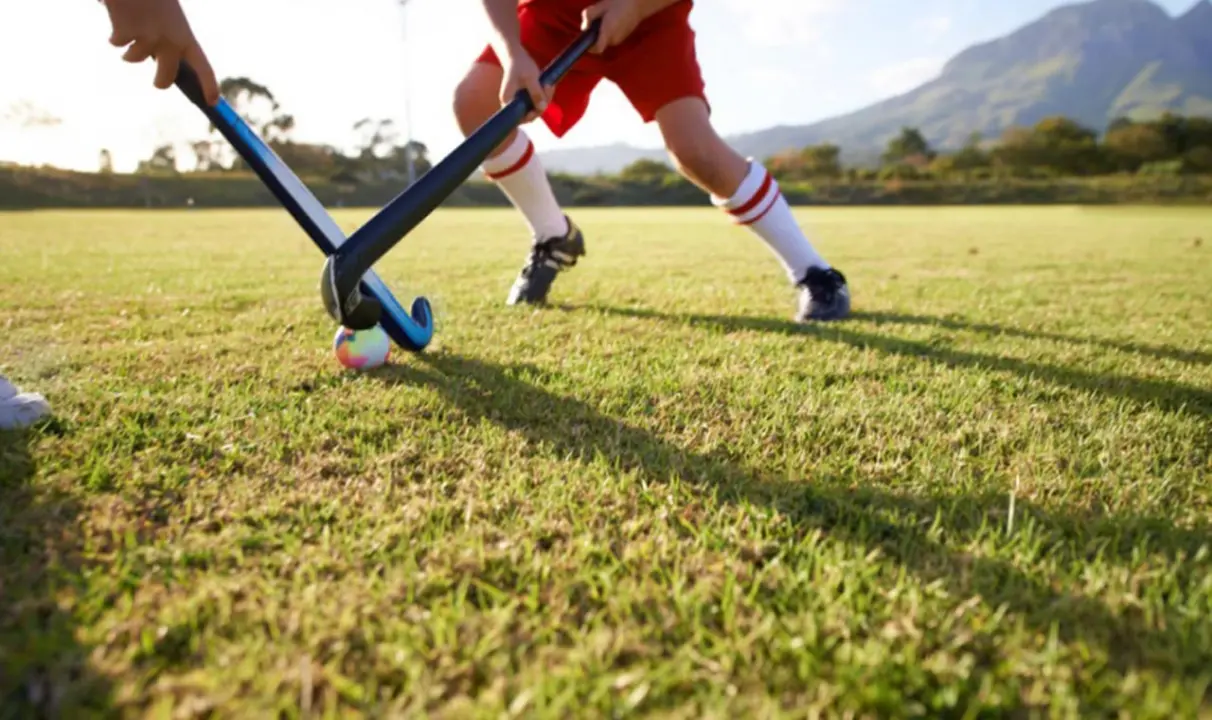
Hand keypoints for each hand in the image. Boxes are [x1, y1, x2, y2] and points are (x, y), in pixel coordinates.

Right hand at [102, 0, 218, 104]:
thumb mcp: (169, 16)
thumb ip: (170, 38)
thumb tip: (162, 62)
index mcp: (185, 36)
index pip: (203, 67)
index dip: (209, 86)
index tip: (212, 102)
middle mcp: (170, 42)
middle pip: (165, 79)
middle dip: (160, 82)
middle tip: (158, 83)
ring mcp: (148, 39)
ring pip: (133, 59)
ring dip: (128, 46)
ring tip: (129, 23)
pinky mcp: (125, 34)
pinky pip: (116, 43)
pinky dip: (114, 31)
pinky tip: (118, 15)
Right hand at [500, 49, 550, 121]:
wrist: (516, 56)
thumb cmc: (520, 65)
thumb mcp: (530, 78)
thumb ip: (536, 93)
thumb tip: (542, 108)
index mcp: (507, 100)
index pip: (519, 117)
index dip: (531, 116)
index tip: (541, 106)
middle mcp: (512, 104)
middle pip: (529, 114)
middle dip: (542, 104)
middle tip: (548, 87)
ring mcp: (519, 102)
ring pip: (535, 108)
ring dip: (545, 99)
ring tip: (549, 85)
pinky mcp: (525, 98)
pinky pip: (536, 102)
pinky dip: (544, 96)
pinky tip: (548, 86)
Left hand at [581, 0, 643, 53]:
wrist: (639, 2)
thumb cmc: (619, 2)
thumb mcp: (601, 6)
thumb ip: (589, 16)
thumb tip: (584, 27)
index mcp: (608, 32)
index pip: (596, 49)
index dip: (589, 47)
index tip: (586, 38)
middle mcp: (615, 39)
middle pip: (600, 43)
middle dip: (596, 35)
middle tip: (596, 21)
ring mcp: (621, 38)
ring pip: (607, 39)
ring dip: (603, 32)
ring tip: (605, 17)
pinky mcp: (625, 35)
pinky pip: (614, 36)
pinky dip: (610, 30)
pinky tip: (612, 19)